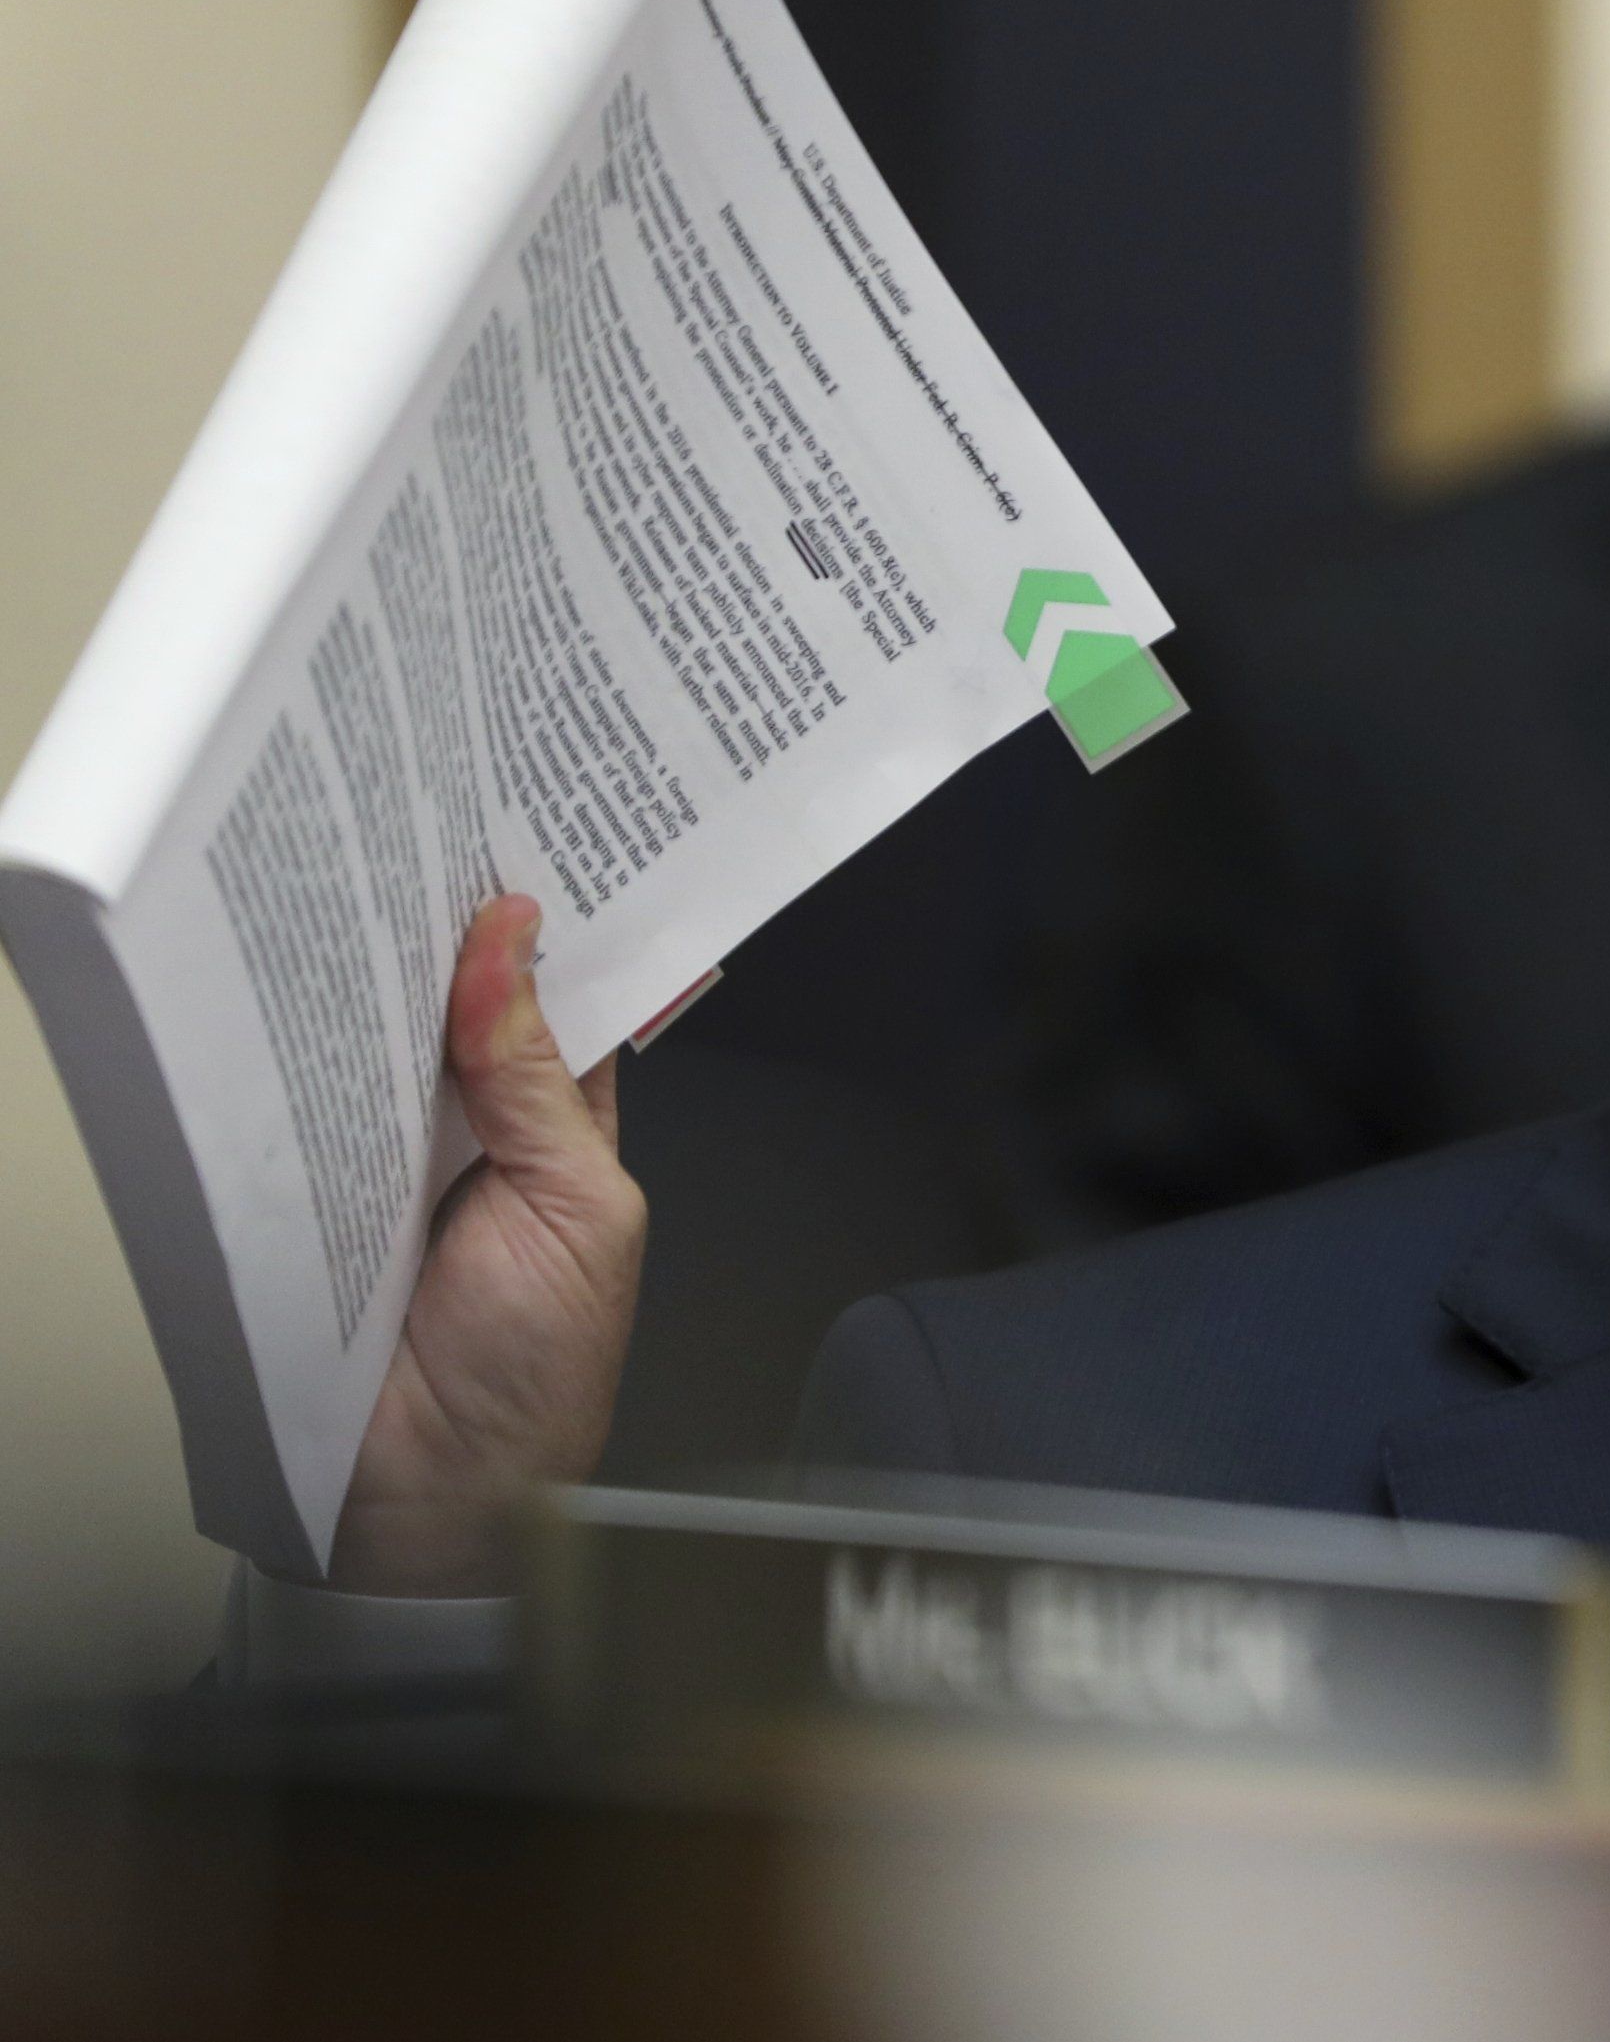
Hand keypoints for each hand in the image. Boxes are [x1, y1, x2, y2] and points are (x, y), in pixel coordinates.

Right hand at [326, 894, 644, 1594]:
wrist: (438, 1501)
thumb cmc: (541, 1374)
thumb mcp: (578, 1209)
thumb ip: (541, 1082)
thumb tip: (512, 945)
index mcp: (573, 1123)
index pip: (562, 996)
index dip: (548, 927)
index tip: (526, 840)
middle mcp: (483, 1127)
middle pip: (461, 1006)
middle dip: (447, 939)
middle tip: (424, 845)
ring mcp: (395, 1155)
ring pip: (380, 1042)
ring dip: (369, 987)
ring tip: (361, 897)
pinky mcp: (318, 1185)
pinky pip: (308, 1103)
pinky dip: (302, 1057)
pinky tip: (297, 1002)